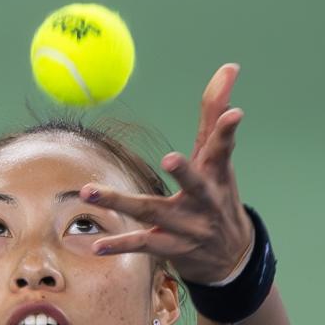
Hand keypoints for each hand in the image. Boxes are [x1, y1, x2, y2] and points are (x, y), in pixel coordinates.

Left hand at [79, 63, 254, 285]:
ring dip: (121, 202)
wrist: (231, 258)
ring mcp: (186, 227)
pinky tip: (96, 244)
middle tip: (170, 158)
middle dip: (184, 171)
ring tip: (89, 191)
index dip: (228, 131)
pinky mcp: (169, 247)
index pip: (223, 149)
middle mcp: (204, 201)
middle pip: (194, 184)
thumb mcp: (218, 159)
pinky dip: (119, 244)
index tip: (235, 114)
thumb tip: (229, 66)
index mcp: (216, 175)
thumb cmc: (219, 196)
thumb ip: (214, 113)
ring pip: (152, 213)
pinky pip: (142, 245)